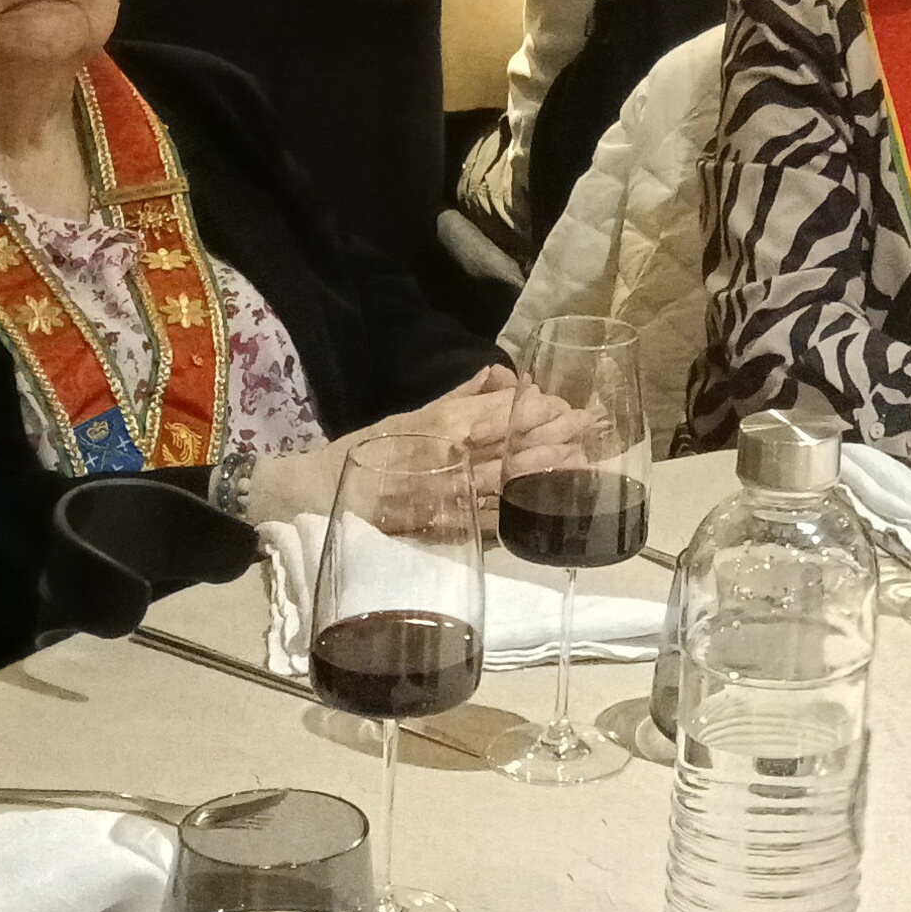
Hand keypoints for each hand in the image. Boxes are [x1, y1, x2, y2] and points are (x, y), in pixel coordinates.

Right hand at [253, 368, 577, 531]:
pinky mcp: (446, 534)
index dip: (543, 412)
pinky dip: (525, 517)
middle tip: (592, 434)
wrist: (318, 496)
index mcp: (443, 425)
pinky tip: (550, 512)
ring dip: (552, 480)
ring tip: (586, 469)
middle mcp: (450, 461)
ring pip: (512, 489)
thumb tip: (503, 378)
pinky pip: (493, 527)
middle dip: (559, 442)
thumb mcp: (412, 413)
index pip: (505, 415)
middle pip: (517, 450)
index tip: (572, 409)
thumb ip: (462, 396)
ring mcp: (450, 501)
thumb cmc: (368, 450)